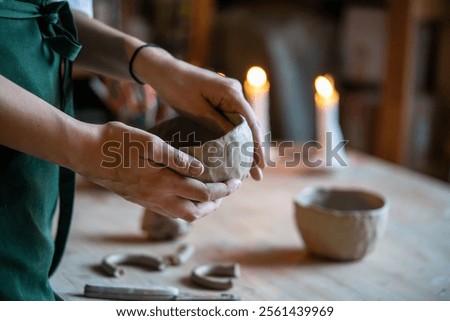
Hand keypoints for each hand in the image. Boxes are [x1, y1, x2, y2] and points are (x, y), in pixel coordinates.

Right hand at [77, 121, 240, 221]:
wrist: (85, 153)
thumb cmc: (116, 141)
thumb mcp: (150, 142)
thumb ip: (178, 158)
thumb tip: (203, 171)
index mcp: (163, 182)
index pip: (204, 192)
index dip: (224, 188)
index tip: (236, 180)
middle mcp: (158, 198)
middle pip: (196, 212)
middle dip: (216, 203)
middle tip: (227, 190)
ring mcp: (148, 201)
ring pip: (182, 215)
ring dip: (201, 208)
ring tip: (212, 197)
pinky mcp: (139, 200)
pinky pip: (168, 212)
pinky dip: (185, 208)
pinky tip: (186, 196)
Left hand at [132, 47, 265, 179]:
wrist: (164, 70)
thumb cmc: (177, 88)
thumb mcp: (196, 110)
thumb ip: (218, 126)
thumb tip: (236, 145)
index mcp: (232, 93)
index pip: (251, 124)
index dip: (257, 147)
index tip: (261, 166)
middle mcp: (236, 92)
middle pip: (251, 126)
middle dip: (254, 151)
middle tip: (258, 175)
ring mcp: (230, 95)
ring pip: (244, 125)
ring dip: (246, 146)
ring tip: (250, 170)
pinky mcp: (222, 99)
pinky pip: (233, 121)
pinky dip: (236, 138)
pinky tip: (236, 153)